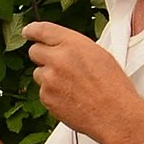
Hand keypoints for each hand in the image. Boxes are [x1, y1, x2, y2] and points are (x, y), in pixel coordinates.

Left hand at [22, 22, 143, 143]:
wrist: (114, 114)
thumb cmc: (112, 86)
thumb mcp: (98, 54)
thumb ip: (74, 47)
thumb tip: (60, 46)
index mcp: (73, 44)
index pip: (42, 30)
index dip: (33, 30)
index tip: (29, 32)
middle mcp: (57, 59)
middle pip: (34, 51)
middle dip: (43, 56)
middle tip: (57, 64)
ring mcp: (49, 79)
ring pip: (38, 73)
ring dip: (48, 77)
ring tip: (72, 85)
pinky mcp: (46, 97)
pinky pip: (42, 91)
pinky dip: (52, 94)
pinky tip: (70, 97)